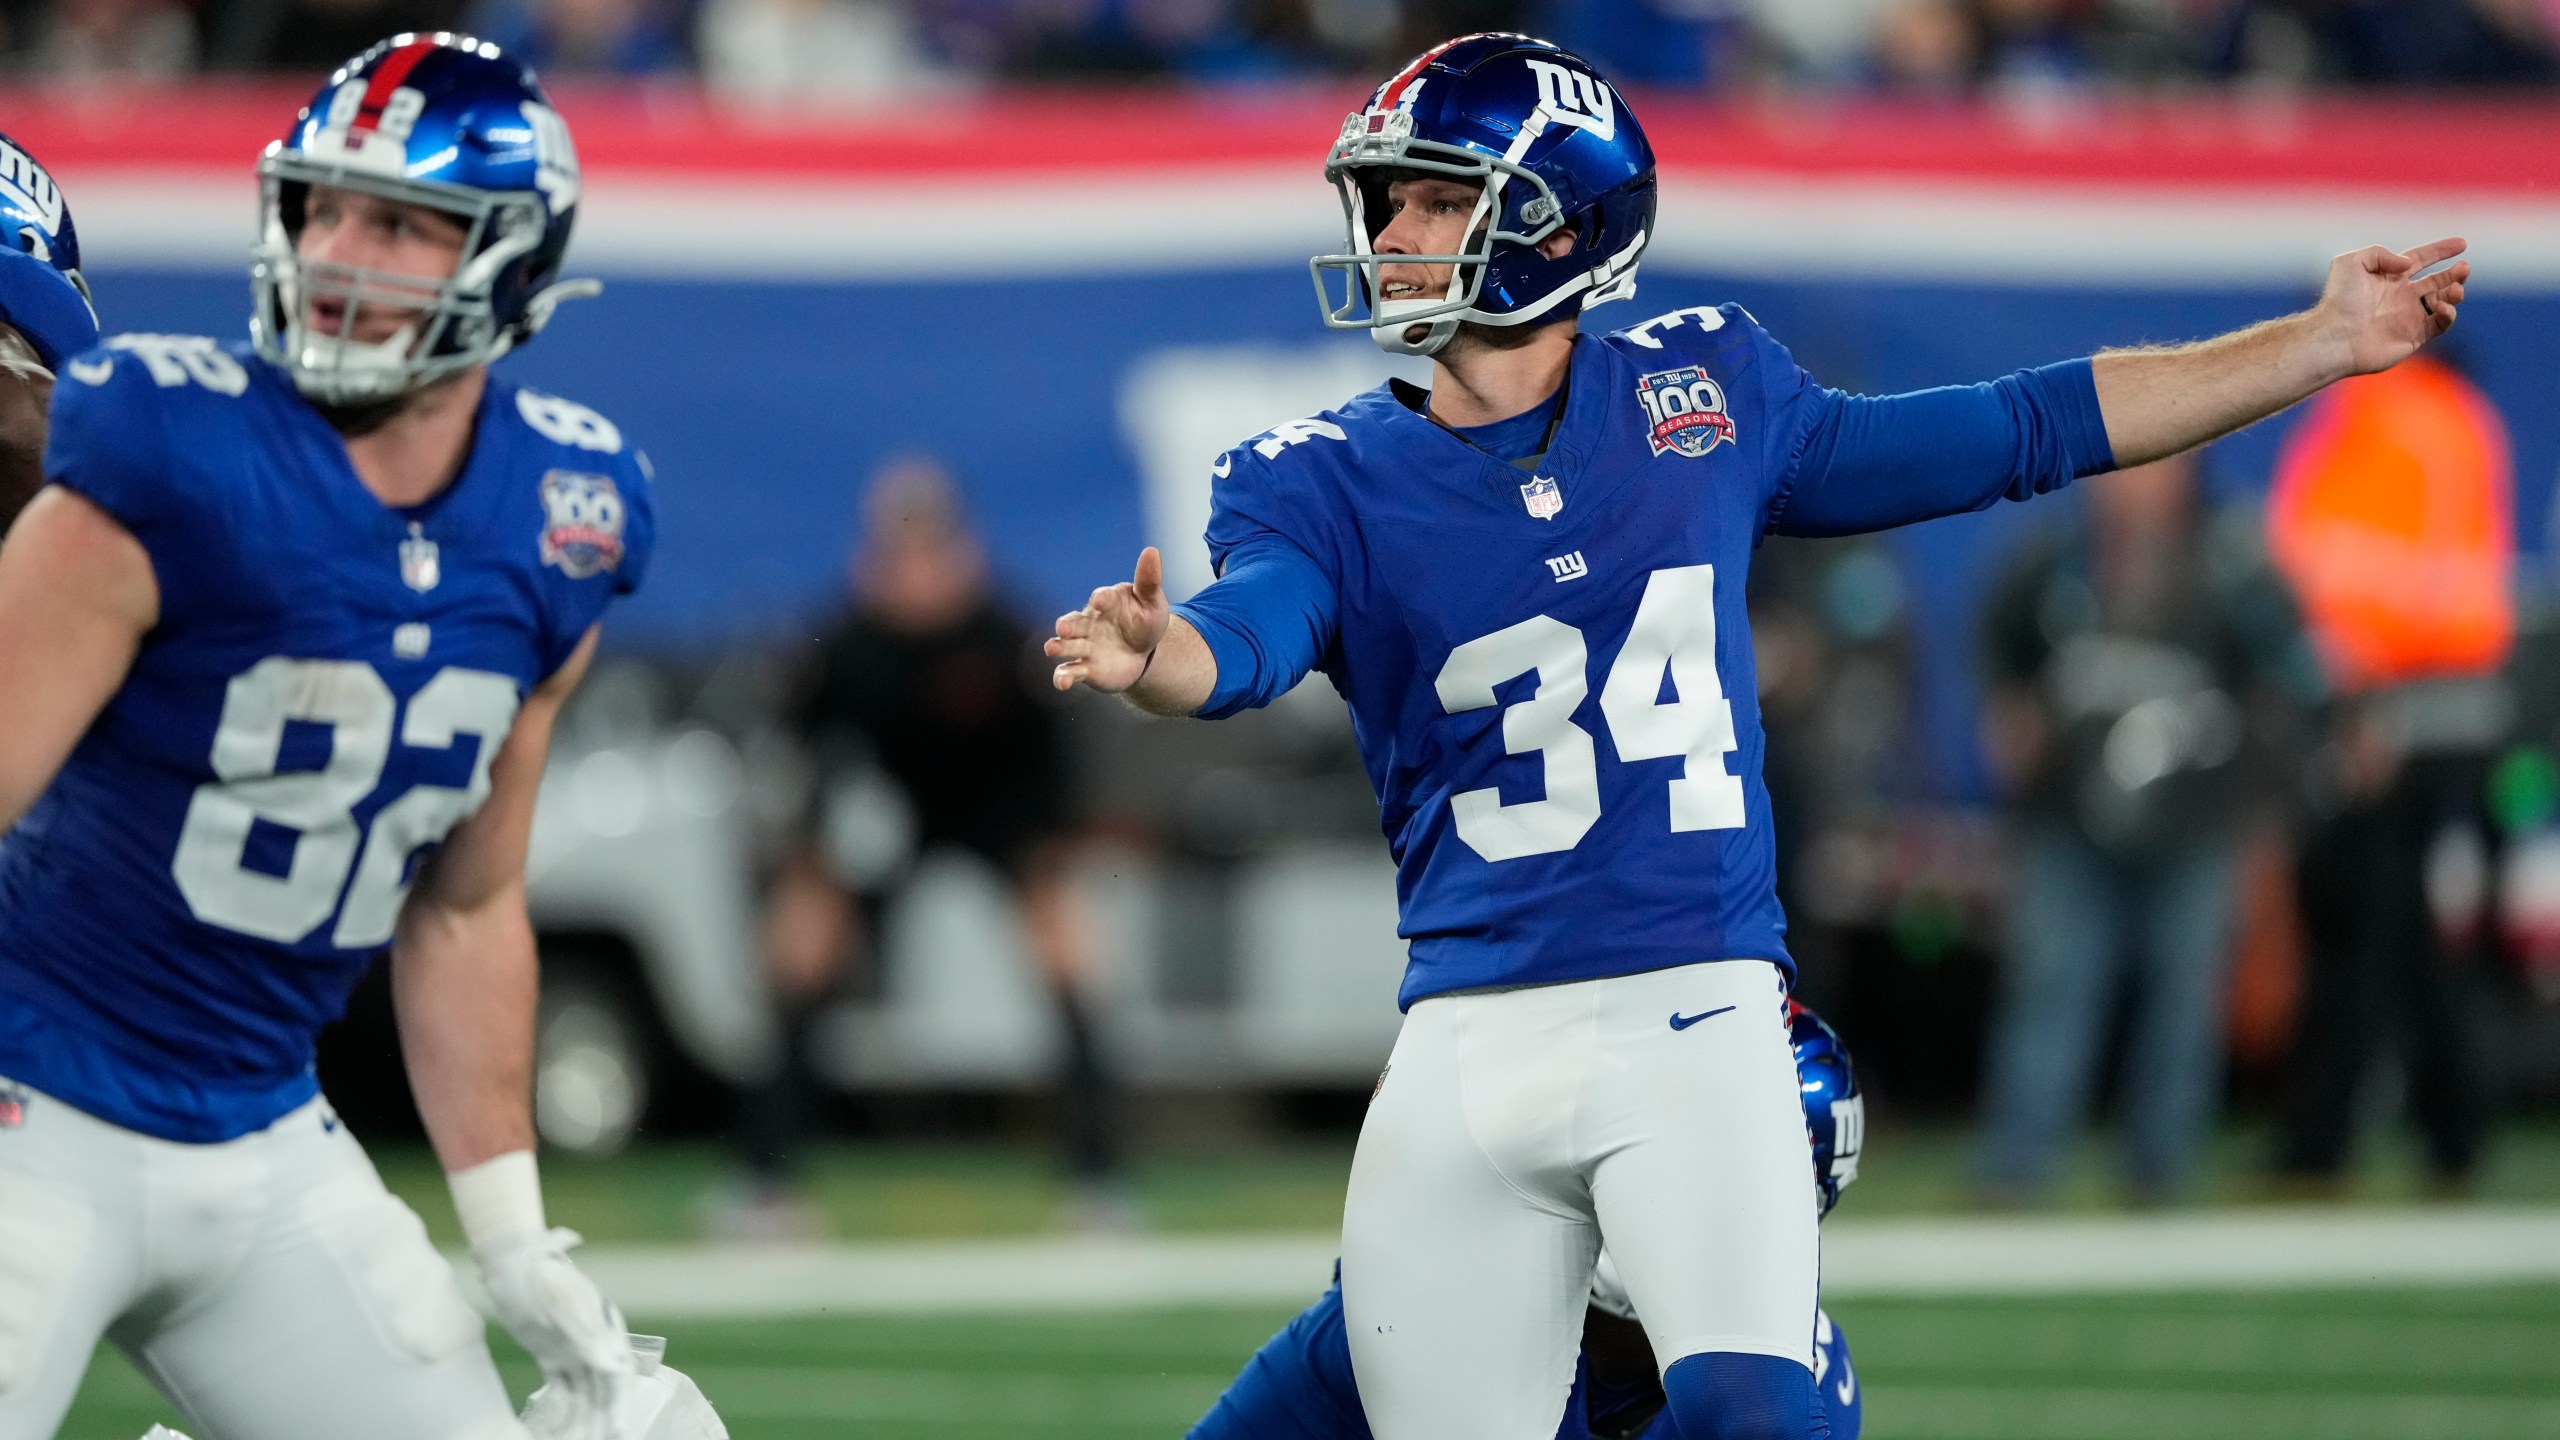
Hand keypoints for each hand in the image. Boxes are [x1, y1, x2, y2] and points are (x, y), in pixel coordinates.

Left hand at [477, 1228, 634, 1439]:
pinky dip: (560, 1408)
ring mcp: (574, 1349)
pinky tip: (555, 1428)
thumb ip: (586, 1335)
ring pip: (583, 1393)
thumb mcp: (563, 1303)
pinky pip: (561, 1387)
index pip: (619, 1376)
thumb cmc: (543, 1277)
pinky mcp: (552, 1354)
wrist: (515, 1261)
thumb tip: (612, 1368)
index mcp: (608, 1330)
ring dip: (582, 1418)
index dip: (620, 1405)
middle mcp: (596, 1343)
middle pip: (604, 1389)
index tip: (617, 1431)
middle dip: (602, 1420)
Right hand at [1046, 546, 1170, 693]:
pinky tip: (1062, 683)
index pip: (1103, 598)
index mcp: (1107, 603)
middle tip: (1063, 627)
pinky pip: (1070, 671)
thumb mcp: (1152, 602)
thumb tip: (1152, 551)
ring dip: (1059, 646)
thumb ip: (1149, 581)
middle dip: (1068, 624)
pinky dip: (1064, 676)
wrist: (1142, 654)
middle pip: (1075, 622)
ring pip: (1067, 645)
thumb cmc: (1145, 621)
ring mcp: (1085, 645)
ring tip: (1051, 649)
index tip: (1100, 599)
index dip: (1102, 598)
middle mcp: (1089, 623)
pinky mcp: (1085, 668)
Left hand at [2314, 237, 2467, 378]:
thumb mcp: (2352, 262)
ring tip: (2455, 288)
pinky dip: (2448, 314)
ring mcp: (2408, 317)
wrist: (2335, 337)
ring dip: (2455, 292)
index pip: (2420, 259)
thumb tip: (2407, 264)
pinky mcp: (2413, 337)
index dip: (2440, 250)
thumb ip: (2381, 253)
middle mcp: (2400, 297)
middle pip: (2437, 281)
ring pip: (2444, 301)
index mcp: (2388, 278)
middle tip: (2464, 267)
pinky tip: (2443, 306)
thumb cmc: (2339, 300)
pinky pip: (2440, 324)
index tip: (2462, 243)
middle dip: (2455, 273)